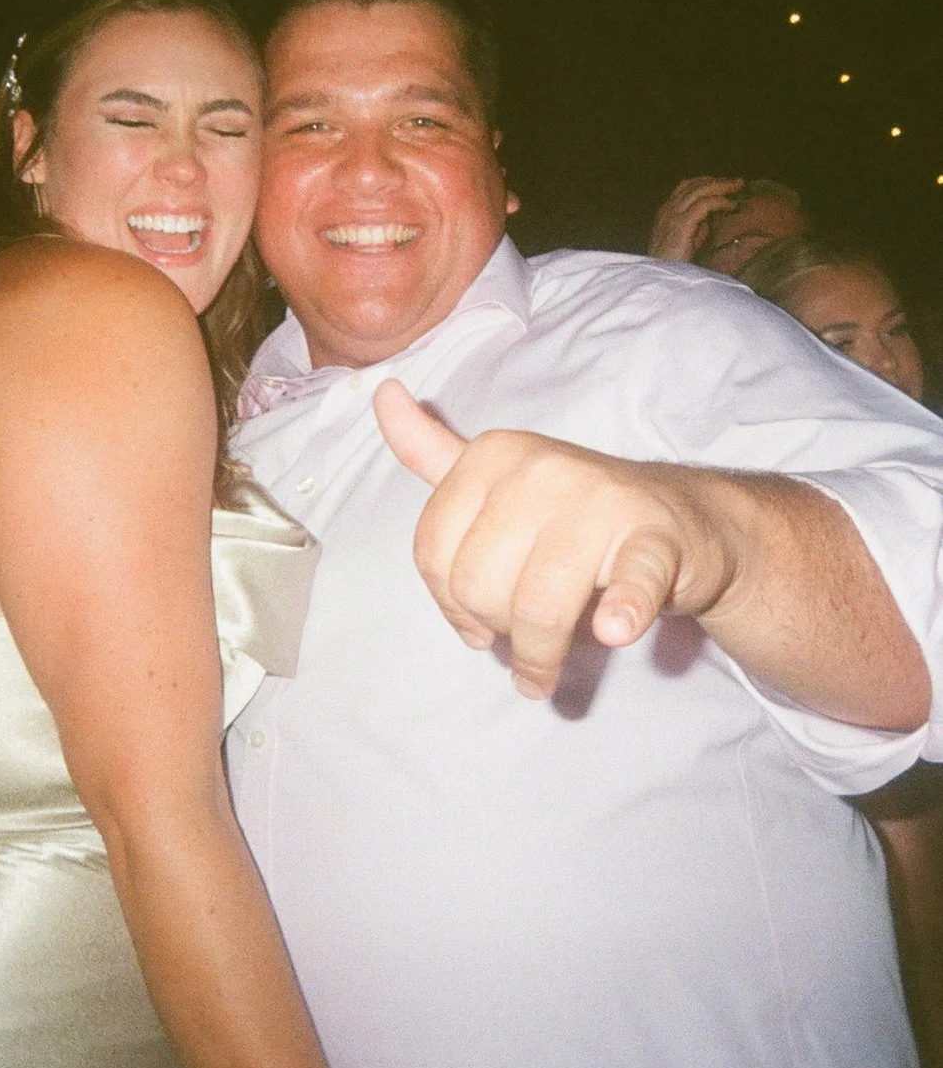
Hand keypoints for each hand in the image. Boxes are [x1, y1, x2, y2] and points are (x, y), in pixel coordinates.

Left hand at [375, 379, 737, 698]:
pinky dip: (621, 613)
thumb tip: (382, 394)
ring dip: (540, 655)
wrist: (685, 519)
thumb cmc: (571, 511)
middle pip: (478, 584)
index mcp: (492, 455)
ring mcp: (602, 500)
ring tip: (544, 673)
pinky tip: (613, 629)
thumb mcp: (495, 476)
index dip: (449, 603)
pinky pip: (629, 585)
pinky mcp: (656, 538)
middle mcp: (542, 468)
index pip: (433, 552)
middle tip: (519, 638)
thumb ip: (430, 449)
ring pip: (538, 603)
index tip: (473, 620)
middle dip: (495, 628)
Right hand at [647, 175, 741, 261]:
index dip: (706, 182)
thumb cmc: (673, 262)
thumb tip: (713, 215)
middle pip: (693, 184)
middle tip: (738, 182)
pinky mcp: (681, 224)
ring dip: (721, 186)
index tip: (725, 184)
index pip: (686, 187)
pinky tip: (731, 205)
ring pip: (699, 190)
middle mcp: (667, 210)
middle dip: (717, 181)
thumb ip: (697, 225)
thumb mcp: (686, 239)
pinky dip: (720, 201)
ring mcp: (672, 216)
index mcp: (666, 212)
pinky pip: (704, 204)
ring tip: (738, 188)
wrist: (660, 278)